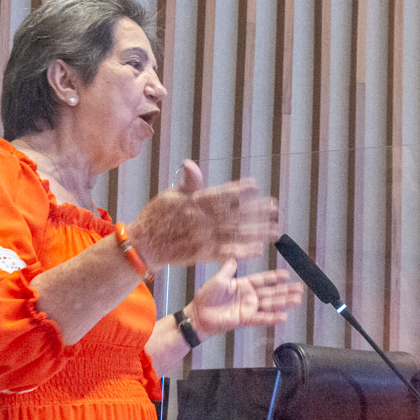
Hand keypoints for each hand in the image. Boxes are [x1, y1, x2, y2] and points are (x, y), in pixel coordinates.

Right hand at [129, 161, 278, 269]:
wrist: (144, 245)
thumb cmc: (157, 217)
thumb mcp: (170, 195)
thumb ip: (187, 183)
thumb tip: (191, 164)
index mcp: (194, 204)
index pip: (220, 195)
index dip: (238, 191)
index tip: (255, 186)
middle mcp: (201, 222)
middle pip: (233, 215)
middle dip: (255, 211)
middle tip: (274, 207)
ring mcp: (203, 239)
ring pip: (234, 235)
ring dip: (256, 232)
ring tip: (275, 229)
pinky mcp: (203, 255)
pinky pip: (225, 253)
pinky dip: (242, 252)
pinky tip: (258, 249)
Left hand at [186, 258, 303, 337]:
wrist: (199, 315)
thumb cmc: (206, 297)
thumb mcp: (218, 279)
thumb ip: (228, 269)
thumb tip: (234, 257)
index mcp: (243, 285)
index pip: (263, 280)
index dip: (275, 277)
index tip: (287, 274)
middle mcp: (249, 297)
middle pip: (272, 292)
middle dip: (286, 290)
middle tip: (300, 288)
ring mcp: (248, 308)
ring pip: (270, 304)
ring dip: (284, 302)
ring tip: (297, 300)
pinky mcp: (245, 319)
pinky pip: (262, 318)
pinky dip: (272, 318)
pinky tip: (284, 316)